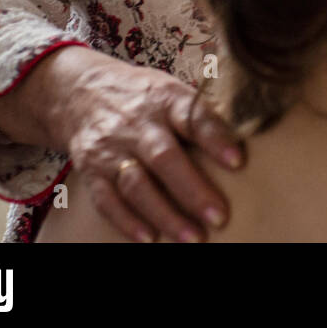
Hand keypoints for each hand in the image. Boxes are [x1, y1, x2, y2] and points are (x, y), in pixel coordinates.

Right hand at [41, 50, 243, 242]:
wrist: (80, 90)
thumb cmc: (142, 96)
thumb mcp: (171, 89)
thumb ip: (199, 114)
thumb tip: (246, 135)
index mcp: (165, 98)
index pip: (193, 116)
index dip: (216, 138)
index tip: (238, 162)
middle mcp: (137, 123)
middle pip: (164, 158)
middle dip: (192, 191)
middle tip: (219, 217)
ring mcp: (111, 147)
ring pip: (137, 185)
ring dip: (165, 214)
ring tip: (191, 237)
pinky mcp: (91, 169)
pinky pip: (107, 199)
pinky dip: (127, 221)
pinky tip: (149, 238)